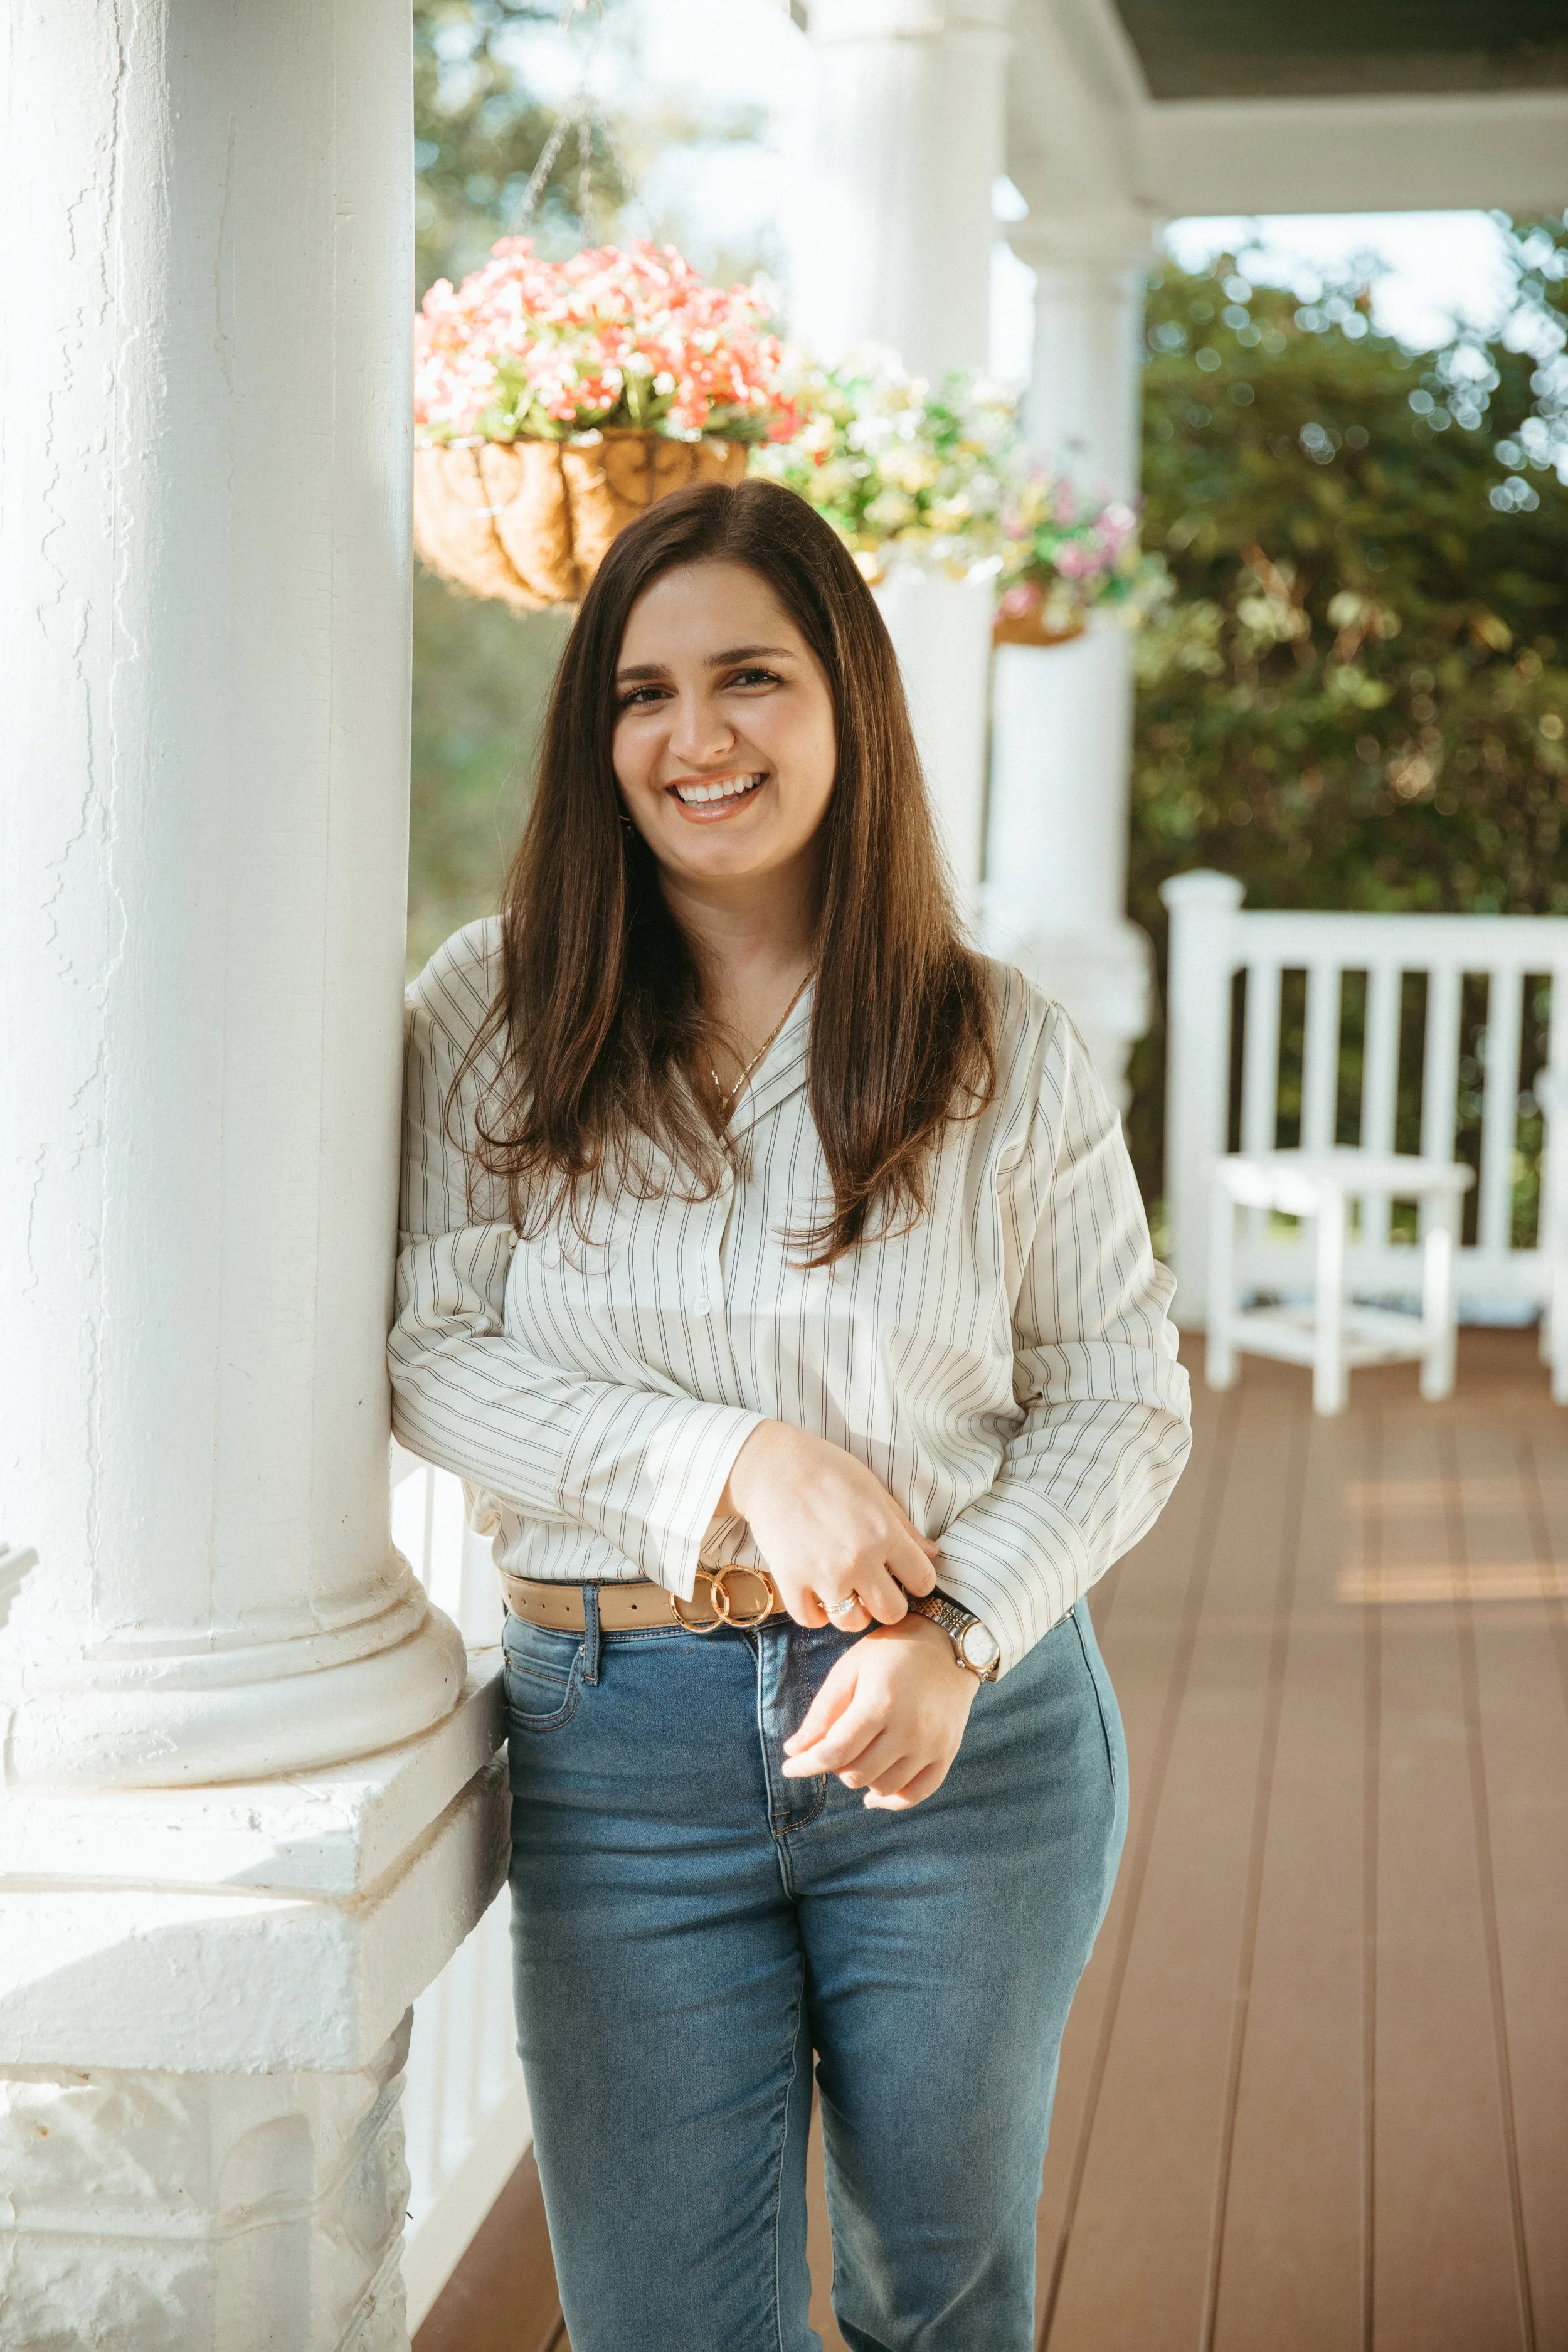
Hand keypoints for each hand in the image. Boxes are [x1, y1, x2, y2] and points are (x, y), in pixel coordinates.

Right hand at [720, 1421, 938, 1630]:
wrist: (772, 1466)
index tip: (903, 1575)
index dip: (916, 1581)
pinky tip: (817, 1593)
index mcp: (884, 1533)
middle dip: (887, 1602)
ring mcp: (823, 1574)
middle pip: (891, 1612)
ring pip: (852, 1622)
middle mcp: (858, 1559)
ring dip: (852, 1611)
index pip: (923, 1582)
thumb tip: (933, 1554)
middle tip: (874, 1587)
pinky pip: (812, 1620)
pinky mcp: (791, 1581)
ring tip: (844, 1589)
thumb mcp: (875, 1492)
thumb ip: (904, 1528)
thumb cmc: (828, 1472)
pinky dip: (816, 1613)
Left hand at [780, 1615, 978, 1808]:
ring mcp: (931, 1745)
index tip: (789, 1768)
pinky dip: (892, 1801)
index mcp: (880, 1704)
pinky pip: (917, 1794)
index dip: (806, 1765)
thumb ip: (822, 1711)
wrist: (947, 1644)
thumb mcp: (850, 1669)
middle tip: (832, 1748)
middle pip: (857, 1774)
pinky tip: (875, 1795)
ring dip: (862, 1779)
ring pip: (883, 1787)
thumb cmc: (891, 1652)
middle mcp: (909, 1730)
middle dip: (835, 1766)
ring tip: (857, 1757)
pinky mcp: (946, 1753)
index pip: (835, 1752)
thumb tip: (794, 1750)